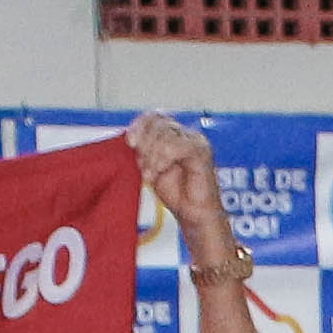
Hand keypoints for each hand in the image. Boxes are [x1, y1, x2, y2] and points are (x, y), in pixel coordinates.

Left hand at [127, 111, 228, 248]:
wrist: (194, 215)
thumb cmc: (177, 194)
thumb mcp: (150, 166)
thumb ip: (143, 150)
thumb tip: (130, 138)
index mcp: (174, 134)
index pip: (154, 117)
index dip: (139, 126)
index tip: (130, 142)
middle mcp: (186, 134)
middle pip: (158, 123)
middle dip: (145, 145)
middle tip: (144, 167)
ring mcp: (195, 141)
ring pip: (165, 134)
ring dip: (152, 156)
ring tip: (151, 174)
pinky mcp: (202, 151)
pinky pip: (176, 146)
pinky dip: (163, 159)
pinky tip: (159, 172)